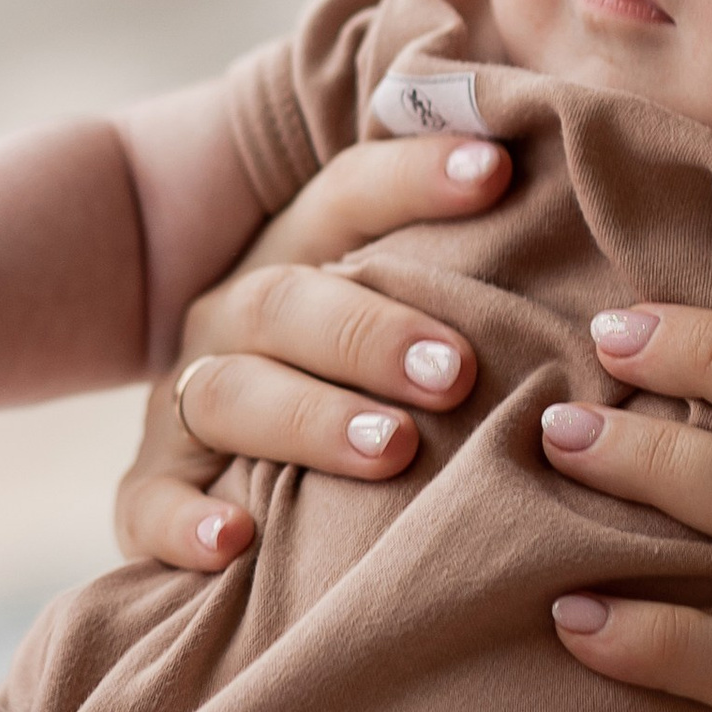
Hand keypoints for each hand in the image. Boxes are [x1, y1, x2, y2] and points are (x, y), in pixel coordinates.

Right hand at [116, 133, 511, 570]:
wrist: (224, 454)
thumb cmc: (366, 376)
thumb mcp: (397, 305)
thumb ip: (462, 271)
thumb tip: (563, 223)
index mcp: (298, 253)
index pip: (348, 196)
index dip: (415, 178)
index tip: (495, 170)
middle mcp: (236, 317)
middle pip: (288, 301)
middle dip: (372, 334)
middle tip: (456, 373)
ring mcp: (186, 401)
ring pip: (230, 394)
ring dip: (310, 419)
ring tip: (392, 449)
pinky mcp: (153, 486)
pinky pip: (149, 504)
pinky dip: (183, 524)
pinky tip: (232, 541)